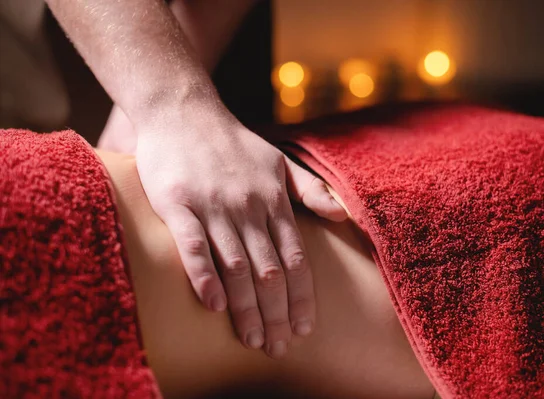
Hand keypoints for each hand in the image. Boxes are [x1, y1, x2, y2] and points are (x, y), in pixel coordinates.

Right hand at [134, 103, 346, 357]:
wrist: (183, 110)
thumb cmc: (233, 143)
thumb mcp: (280, 161)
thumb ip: (311, 191)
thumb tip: (345, 216)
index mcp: (274, 200)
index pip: (295, 258)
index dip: (301, 296)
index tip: (304, 328)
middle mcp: (248, 207)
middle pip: (268, 270)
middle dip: (277, 313)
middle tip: (279, 346)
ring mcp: (213, 206)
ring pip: (235, 265)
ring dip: (246, 307)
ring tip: (253, 338)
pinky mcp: (178, 203)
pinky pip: (193, 245)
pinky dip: (204, 276)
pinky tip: (215, 305)